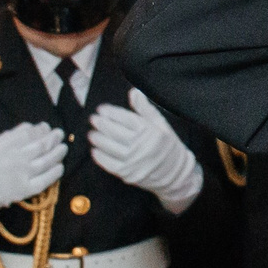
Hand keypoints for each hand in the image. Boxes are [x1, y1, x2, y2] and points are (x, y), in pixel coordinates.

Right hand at [0, 122, 66, 221]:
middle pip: (41, 145)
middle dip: (53, 138)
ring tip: (63, 147)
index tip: (45, 126)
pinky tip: (60, 167)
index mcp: (4, 145)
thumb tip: (28, 129)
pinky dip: (55, 172)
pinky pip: (46, 180)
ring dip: (58, 152)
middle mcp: (15, 158)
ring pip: (47, 160)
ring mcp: (22, 174)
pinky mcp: (25, 190)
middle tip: (59, 133)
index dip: (39, 129)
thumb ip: (6, 138)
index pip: (28, 133)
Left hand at [89, 89, 202, 213]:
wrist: (176, 174)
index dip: (111, 112)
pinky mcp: (128, 174)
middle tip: (93, 119)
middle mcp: (141, 146)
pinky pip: (109, 164)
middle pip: (115, 132)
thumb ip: (145, 109)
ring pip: (110, 148)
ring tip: (92, 133)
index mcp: (150, 132)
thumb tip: (133, 92)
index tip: (101, 109)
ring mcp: (134, 162)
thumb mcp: (161, 124)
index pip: (126, 119)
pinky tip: (95, 150)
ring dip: (98, 139)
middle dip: (101, 124)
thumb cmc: (168, 146)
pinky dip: (100, 157)